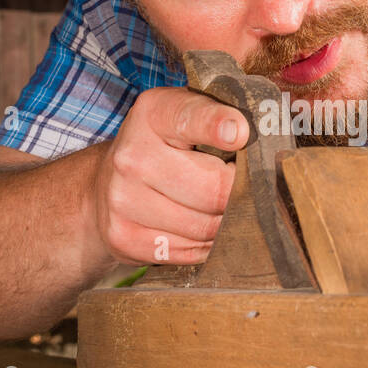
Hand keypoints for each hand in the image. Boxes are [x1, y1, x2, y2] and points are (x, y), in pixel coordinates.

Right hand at [93, 87, 249, 265]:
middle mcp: (131, 157)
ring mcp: (123, 200)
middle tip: (245, 191)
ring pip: (205, 227)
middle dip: (239, 195)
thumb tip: (263, 141)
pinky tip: (200, 229)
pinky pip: (190, 252)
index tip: (240, 134)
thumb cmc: (163, 146)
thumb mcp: (186, 116)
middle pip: (212, 190)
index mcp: (153, 115)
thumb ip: (221, 118)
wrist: (104, 184)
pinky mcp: (124, 237)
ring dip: (224, 224)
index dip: (217, 126)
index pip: (190, 118)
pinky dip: (206, 245)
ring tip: (221, 210)